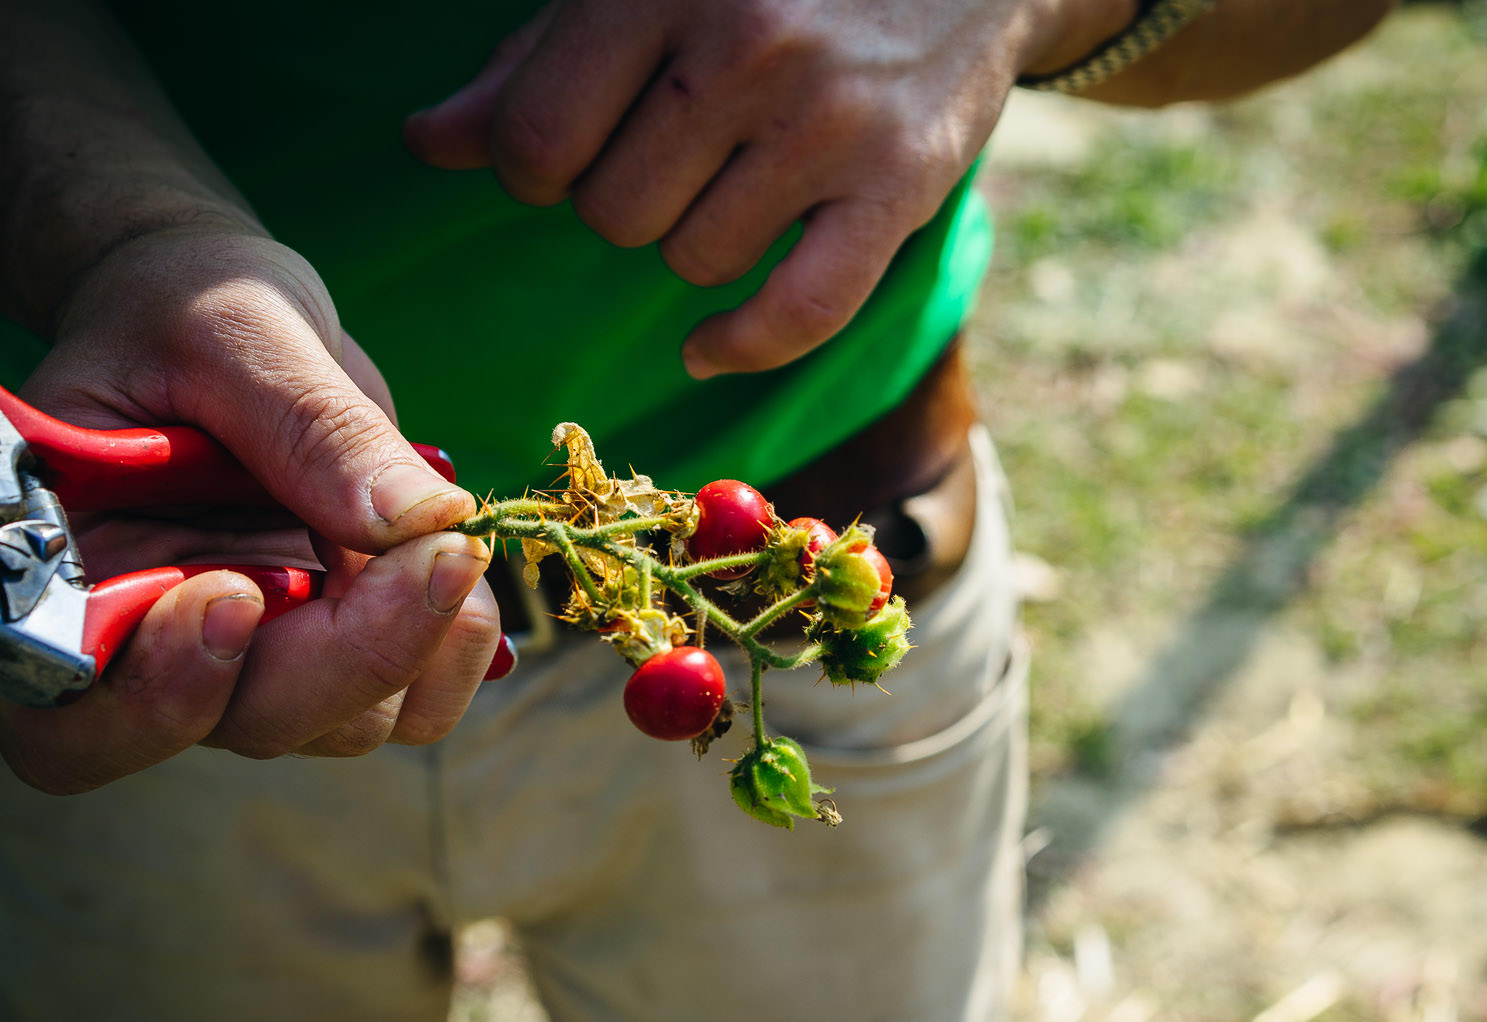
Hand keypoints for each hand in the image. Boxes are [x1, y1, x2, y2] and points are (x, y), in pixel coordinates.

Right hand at [0, 227, 500, 793]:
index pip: (77, 712)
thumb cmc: (190, 308)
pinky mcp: (331, 645)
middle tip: (436, 554)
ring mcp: (250, 658)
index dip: (162, 690)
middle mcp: (153, 643)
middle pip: (246, 722)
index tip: (242, 593)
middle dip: (352, 656)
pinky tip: (459, 566)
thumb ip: (312, 426)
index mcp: (71, 574)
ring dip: (418, 646)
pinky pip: (410, 705)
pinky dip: (454, 653)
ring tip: (443, 539)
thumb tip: (425, 521)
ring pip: (341, 725)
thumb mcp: (238, 334)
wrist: (224, 312)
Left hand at [403, 0, 1132, 377]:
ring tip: (733, 185)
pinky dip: (743, 346)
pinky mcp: (898, 184)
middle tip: (669, 159)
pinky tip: (705, 350)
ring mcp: (827, 122)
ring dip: (695, 246)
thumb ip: (535, 60)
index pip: (536, 139)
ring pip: (693, 261)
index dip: (530, 170)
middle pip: (613, 213)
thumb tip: (430, 144)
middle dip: (620, 203)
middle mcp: (745, 48)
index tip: (565, 157)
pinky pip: (800, 312)